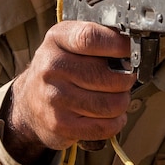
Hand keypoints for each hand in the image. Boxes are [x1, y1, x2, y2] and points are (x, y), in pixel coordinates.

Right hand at [6, 21, 134, 164]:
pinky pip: (105, 126)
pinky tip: (109, 116)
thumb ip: (98, 38)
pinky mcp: (60, 125)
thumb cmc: (60, 69)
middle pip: (108, 75)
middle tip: (123, 79)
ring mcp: (54, 98)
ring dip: (122, 102)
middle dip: (126, 79)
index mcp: (57, 40)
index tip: (131, 51)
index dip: (119, 45)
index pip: (91, 38)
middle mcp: (51, 67)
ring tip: (115, 98)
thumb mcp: (70, 43)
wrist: (29, 102)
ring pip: (112, 104)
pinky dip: (115, 122)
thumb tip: (135, 44)